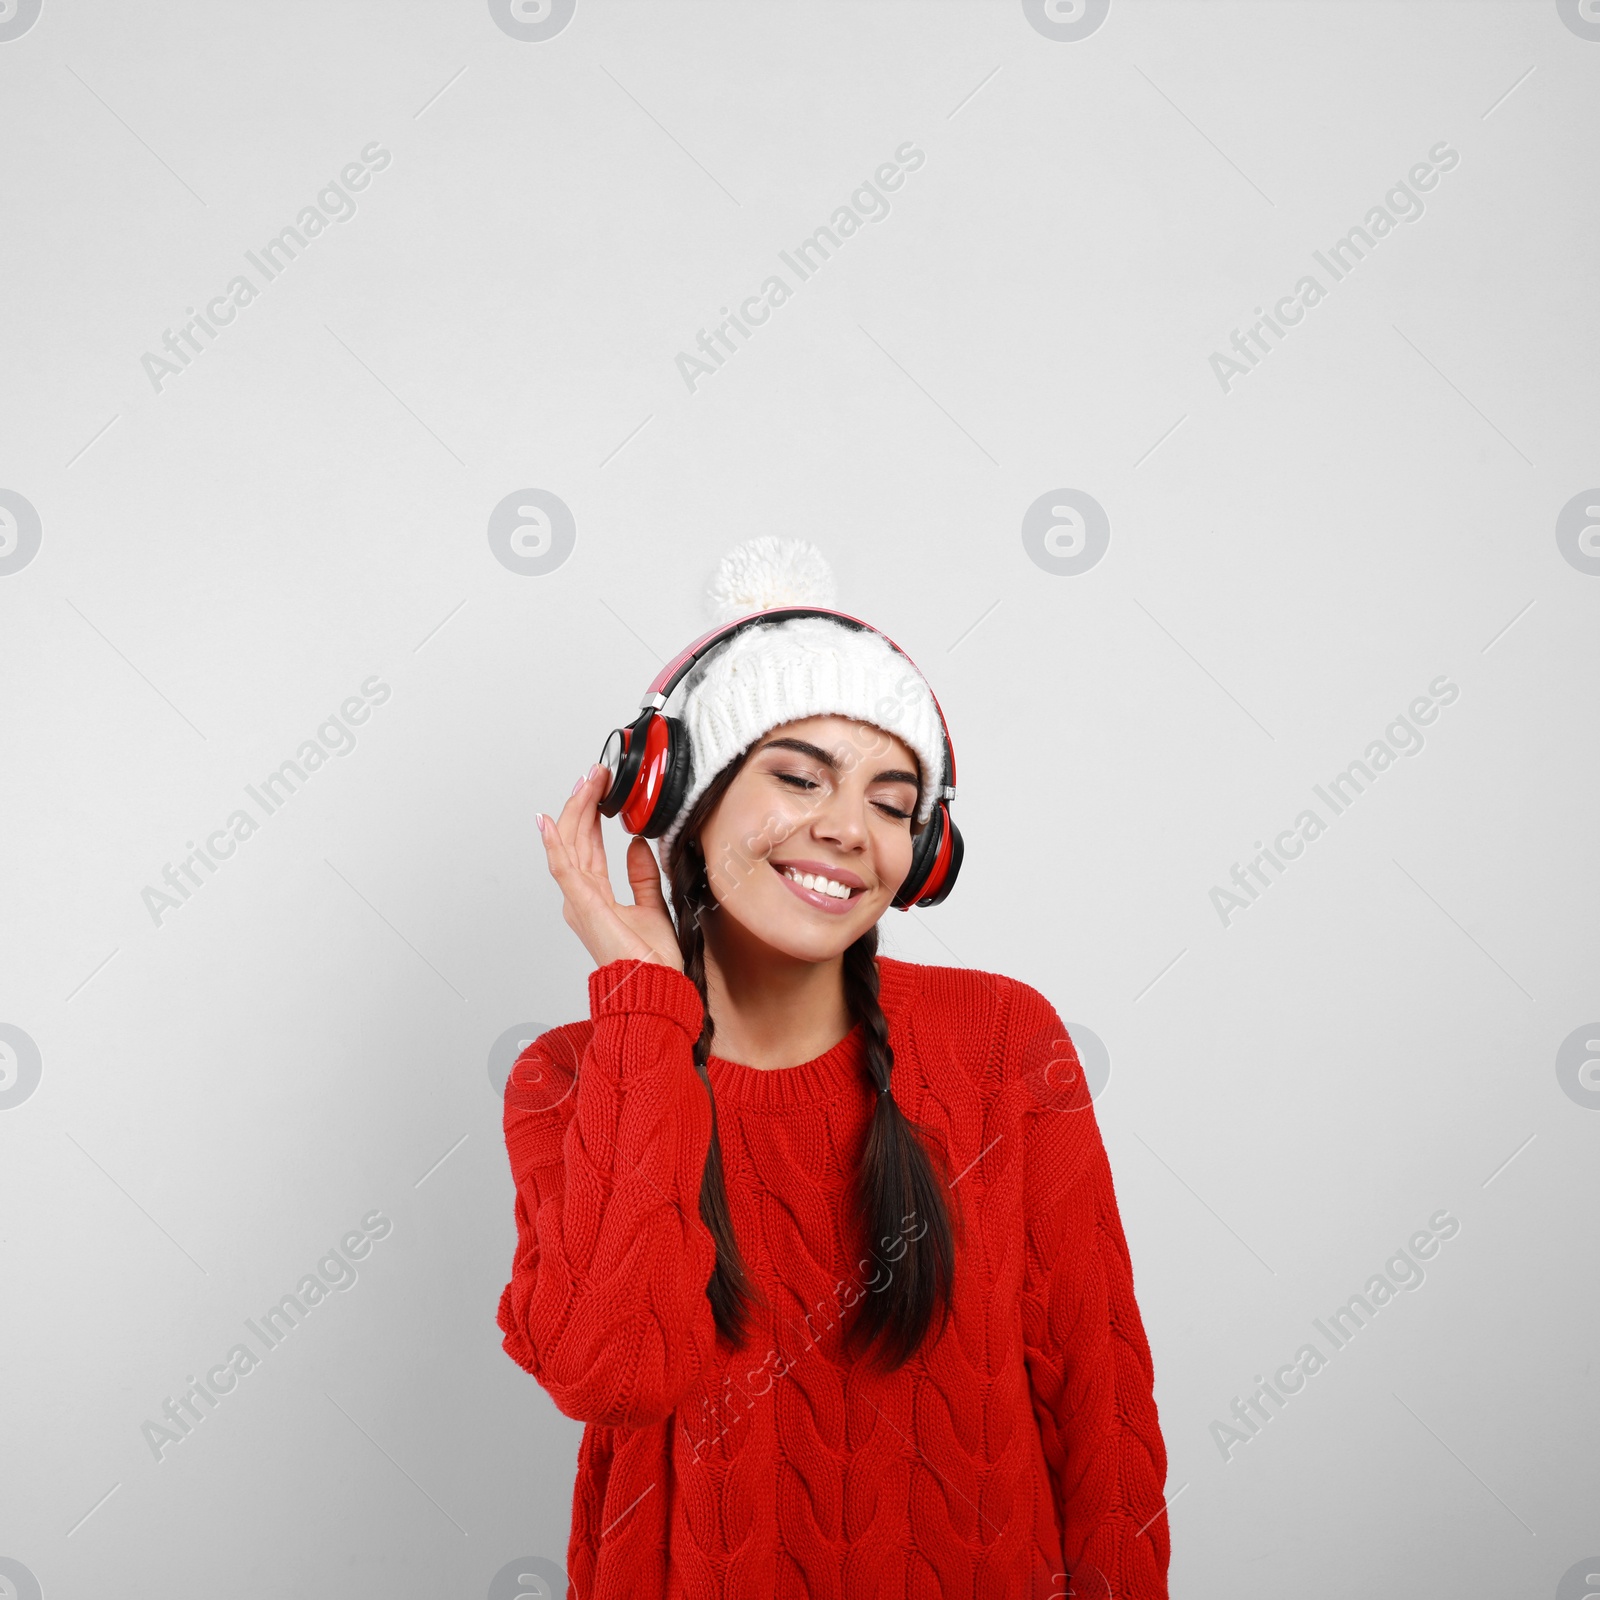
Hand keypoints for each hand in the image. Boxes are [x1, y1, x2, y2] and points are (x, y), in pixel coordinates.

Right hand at [536, 765, 685, 973]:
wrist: (655, 987)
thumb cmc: (651, 961)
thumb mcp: (652, 906)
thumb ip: (641, 876)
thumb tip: (635, 845)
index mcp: (594, 897)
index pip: (587, 846)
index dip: (592, 814)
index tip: (602, 788)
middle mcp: (581, 897)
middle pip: (575, 840)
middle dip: (584, 803)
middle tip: (595, 774)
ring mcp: (579, 901)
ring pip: (569, 845)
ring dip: (576, 810)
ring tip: (586, 782)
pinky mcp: (583, 905)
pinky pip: (563, 868)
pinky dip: (554, 844)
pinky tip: (549, 822)